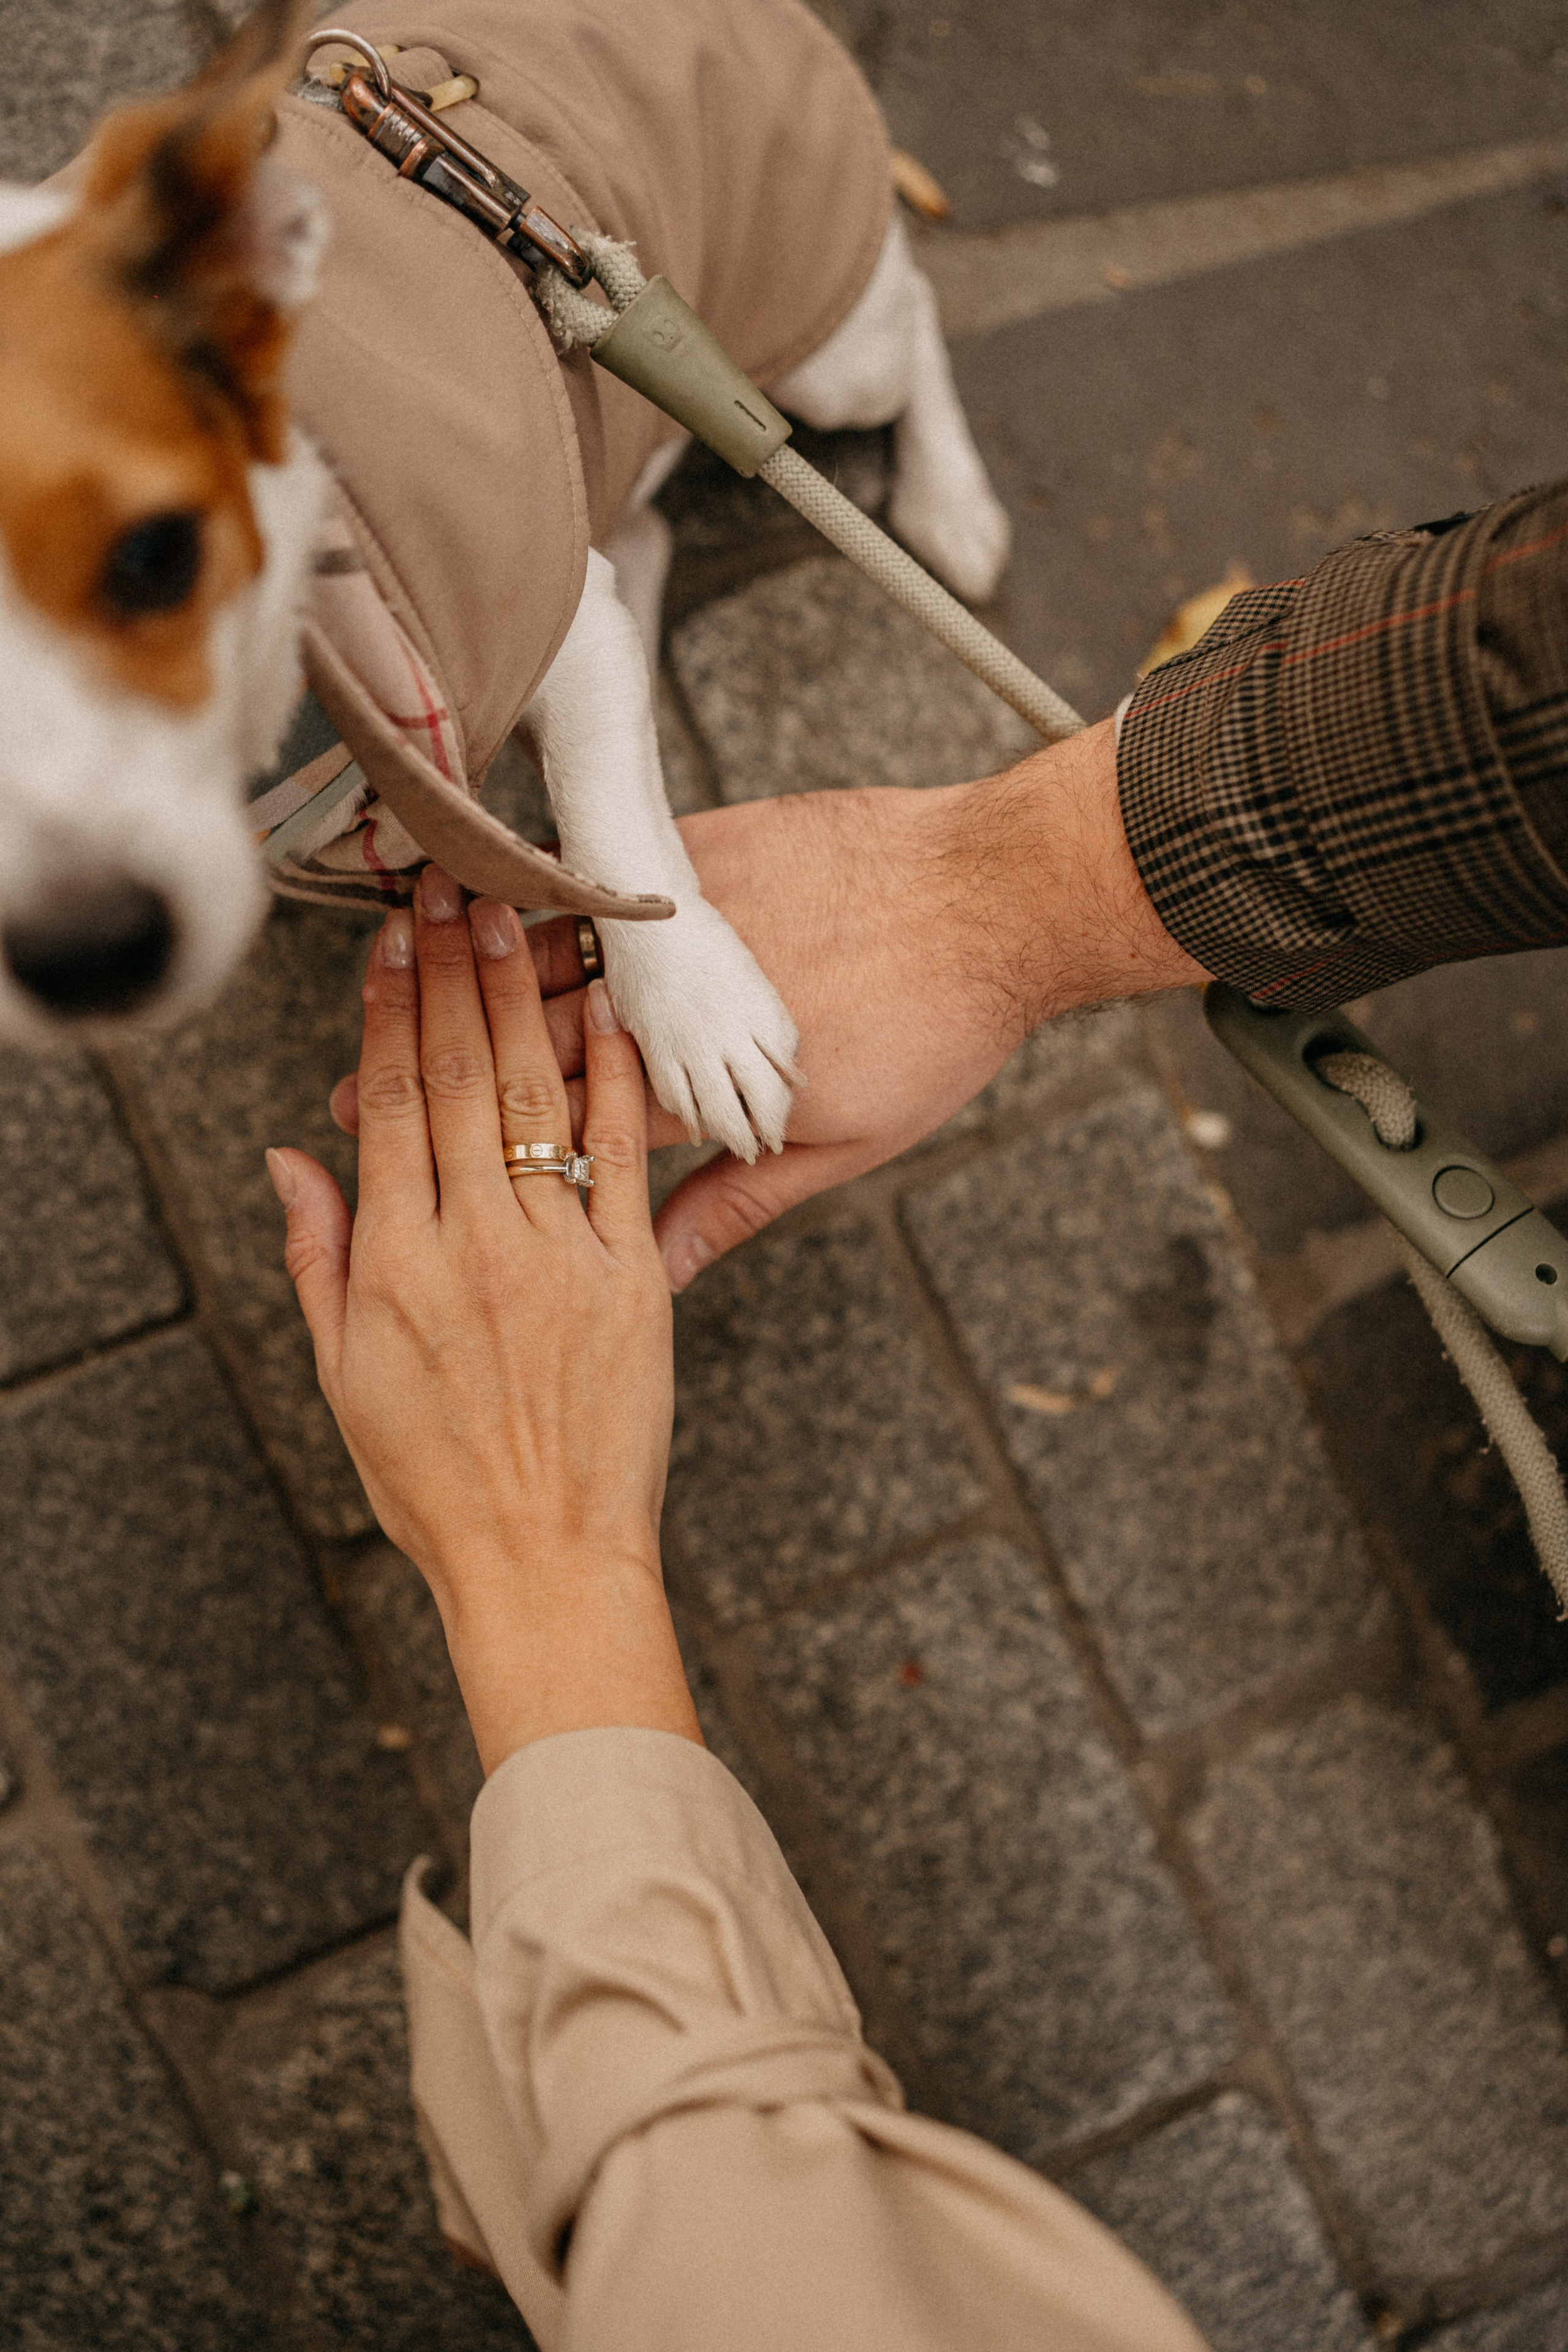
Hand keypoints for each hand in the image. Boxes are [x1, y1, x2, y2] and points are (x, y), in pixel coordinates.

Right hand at [269, 866, 699, 1771]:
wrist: (546, 1558)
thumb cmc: (438, 1478)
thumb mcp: (344, 1374)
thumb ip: (320, 1256)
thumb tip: (290, 1159)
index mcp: (396, 1261)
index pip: (385, 1103)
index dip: (383, 1012)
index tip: (386, 941)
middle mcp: (474, 1242)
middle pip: (454, 1078)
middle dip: (449, 974)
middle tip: (449, 887)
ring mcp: (559, 1254)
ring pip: (531, 1098)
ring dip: (519, 998)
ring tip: (510, 916)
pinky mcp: (634, 1276)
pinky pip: (626, 1157)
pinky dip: (618, 1079)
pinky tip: (612, 1009)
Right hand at [326, 722, 1204, 1288]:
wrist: (996, 893)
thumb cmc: (939, 1026)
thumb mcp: (851, 1144)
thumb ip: (742, 1204)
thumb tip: (666, 1265)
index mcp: (707, 1083)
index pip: (558, 1118)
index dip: (473, 1132)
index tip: (387, 1136)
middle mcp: (679, 1000)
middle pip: (529, 1038)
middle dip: (438, 1058)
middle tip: (355, 1074)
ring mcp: (684, 917)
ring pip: (549, 952)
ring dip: (468, 976)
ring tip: (395, 991)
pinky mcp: (698, 849)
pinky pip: (597, 874)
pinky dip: (540, 892)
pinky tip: (483, 898)